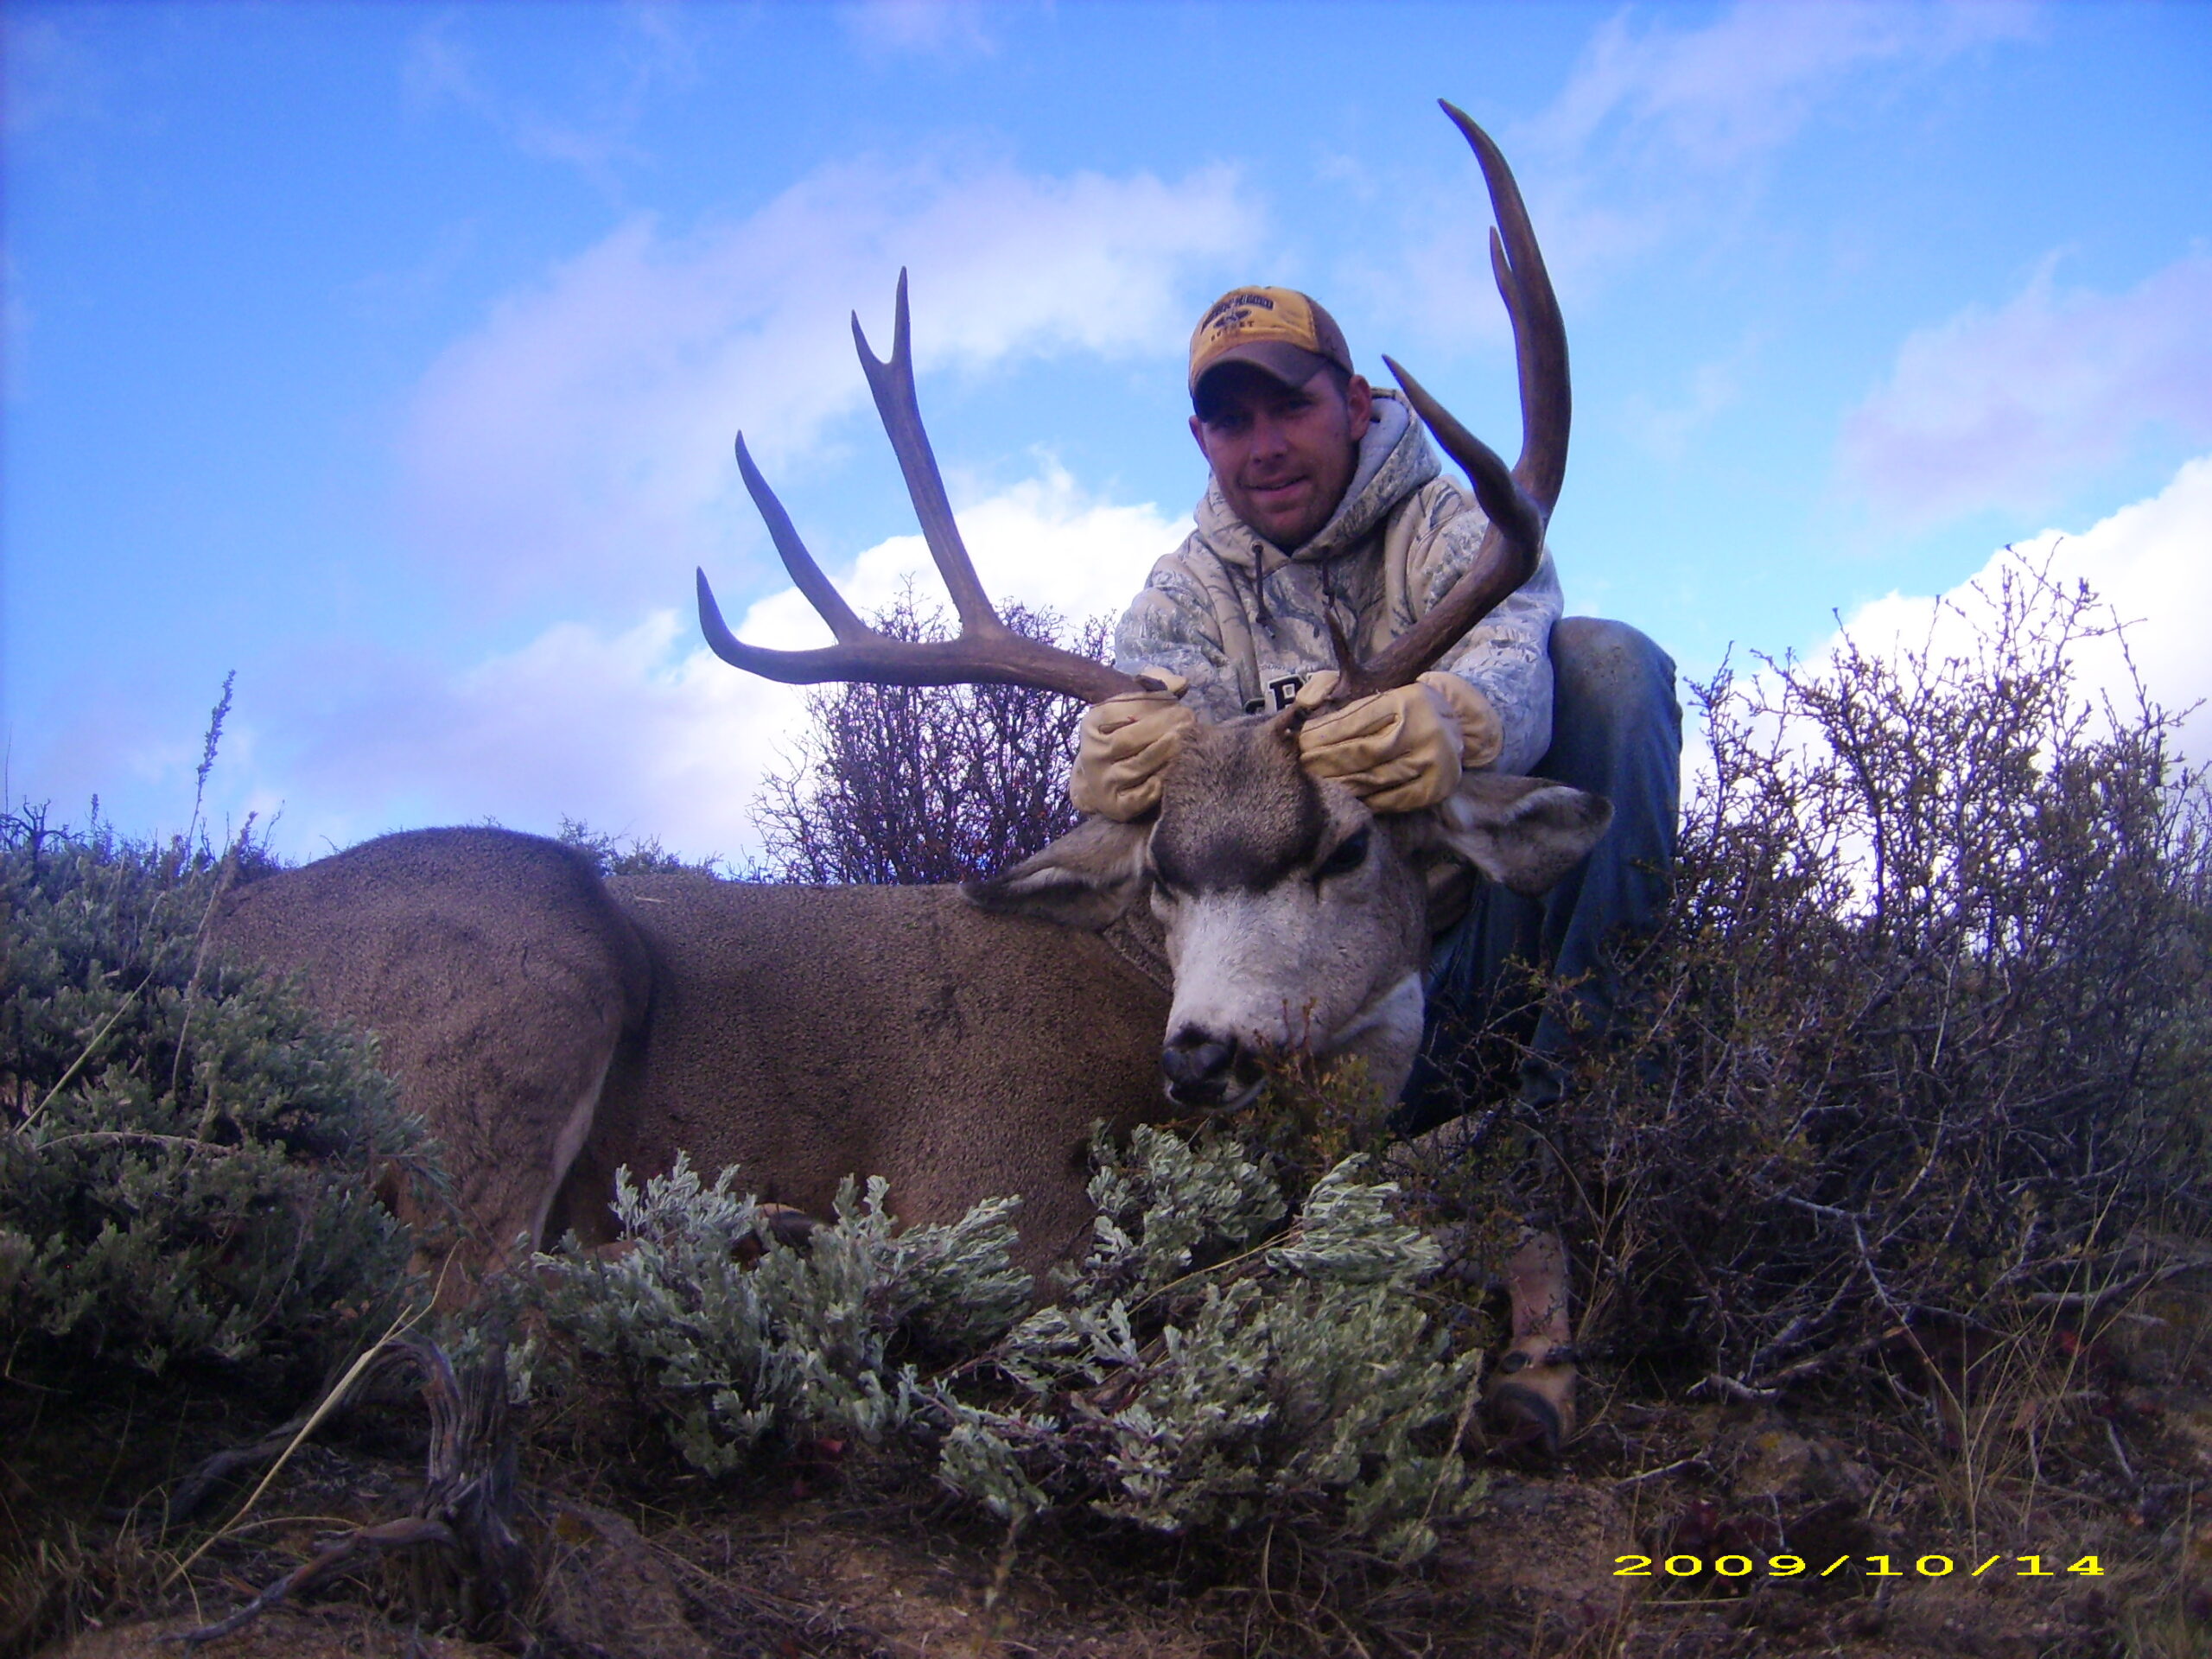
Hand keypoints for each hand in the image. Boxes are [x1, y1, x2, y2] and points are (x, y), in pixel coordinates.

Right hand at [1068, 670, 1196, 820]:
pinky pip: (1139, 797)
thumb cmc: (1127, 732)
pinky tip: (1174, 771)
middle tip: (1190, 722)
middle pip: (1129, 739)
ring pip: (1137, 767)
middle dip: (1164, 728)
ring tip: (1187, 742)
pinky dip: (1158, 785)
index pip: (1123, 710)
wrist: (1104, 777)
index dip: (1154, 706)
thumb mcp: (1134, 705)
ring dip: (1166, 754)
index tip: (1178, 704)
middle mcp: (1092, 753)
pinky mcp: (1115, 805)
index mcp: (1092, 724)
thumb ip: (1157, 687)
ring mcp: (1102, 781)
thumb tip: (1182, 683)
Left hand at [1292, 671, 1499, 812]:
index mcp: (1407, 700)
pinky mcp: (1435, 788)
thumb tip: (1303, 703)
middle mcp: (1424, 730)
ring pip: (1373, 780)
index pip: (1355, 721)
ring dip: (1340, 784)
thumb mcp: (1370, 683)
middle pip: (1362, 753)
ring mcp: (1433, 762)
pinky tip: (1348, 796)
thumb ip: (1329, 683)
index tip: (1302, 743)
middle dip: (1326, 762)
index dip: (1323, 734)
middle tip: (1304, 767)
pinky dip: (1365, 800)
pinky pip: (1391, 800)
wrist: (1453, 723)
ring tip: (1319, 783)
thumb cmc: (1399, 704)